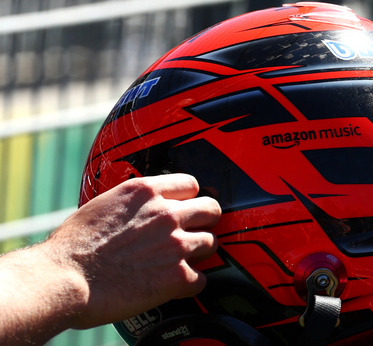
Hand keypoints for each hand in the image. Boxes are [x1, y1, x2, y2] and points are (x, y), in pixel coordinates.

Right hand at [0, 174, 221, 342]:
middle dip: (203, 222)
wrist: (63, 279)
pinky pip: (201, 279)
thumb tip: (136, 212)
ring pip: (210, 243)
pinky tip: (176, 287)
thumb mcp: (102, 206)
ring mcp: (176, 244)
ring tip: (182, 262)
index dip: (188, 199)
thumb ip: (130, 205)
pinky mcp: (177, 276)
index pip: (191, 184)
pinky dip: (191, 285)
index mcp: (146, 192)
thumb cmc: (71, 247)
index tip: (183, 209)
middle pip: (211, 209)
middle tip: (192, 233)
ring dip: (198, 253)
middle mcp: (167, 214)